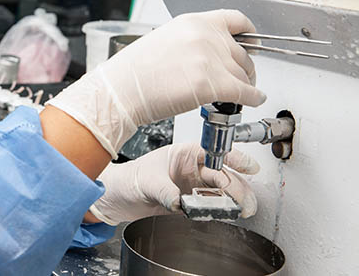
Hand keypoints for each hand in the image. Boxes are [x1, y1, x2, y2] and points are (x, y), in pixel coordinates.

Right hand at [46, 10, 265, 157]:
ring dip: (245, 86)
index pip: (236, 20)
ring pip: (244, 75)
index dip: (249, 35)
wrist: (120, 91)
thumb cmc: (133, 72)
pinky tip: (252, 101)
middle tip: (241, 79)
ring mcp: (211, 59)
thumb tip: (210, 55)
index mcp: (193, 22)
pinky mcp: (213, 84)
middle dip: (245, 69)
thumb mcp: (165, 41)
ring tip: (239, 94)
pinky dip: (253, 98)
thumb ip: (191, 42)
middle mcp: (206, 36)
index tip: (252, 43)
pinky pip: (246, 92)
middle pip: (243, 53)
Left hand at [89, 143, 259, 225]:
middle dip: (237, 187)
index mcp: (184, 153)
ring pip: (222, 190)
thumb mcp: (147, 182)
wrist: (118, 198)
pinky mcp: (191, 201)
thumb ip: (165, 192)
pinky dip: (221, 209)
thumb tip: (180, 203)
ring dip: (234, 200)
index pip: (215, 152)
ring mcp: (193, 185)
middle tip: (244, 202)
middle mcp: (192, 168)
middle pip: (223, 174)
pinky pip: (212, 204)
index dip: (234, 158)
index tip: (250, 167)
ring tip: (241, 210)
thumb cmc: (129, 179)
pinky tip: (226, 214)